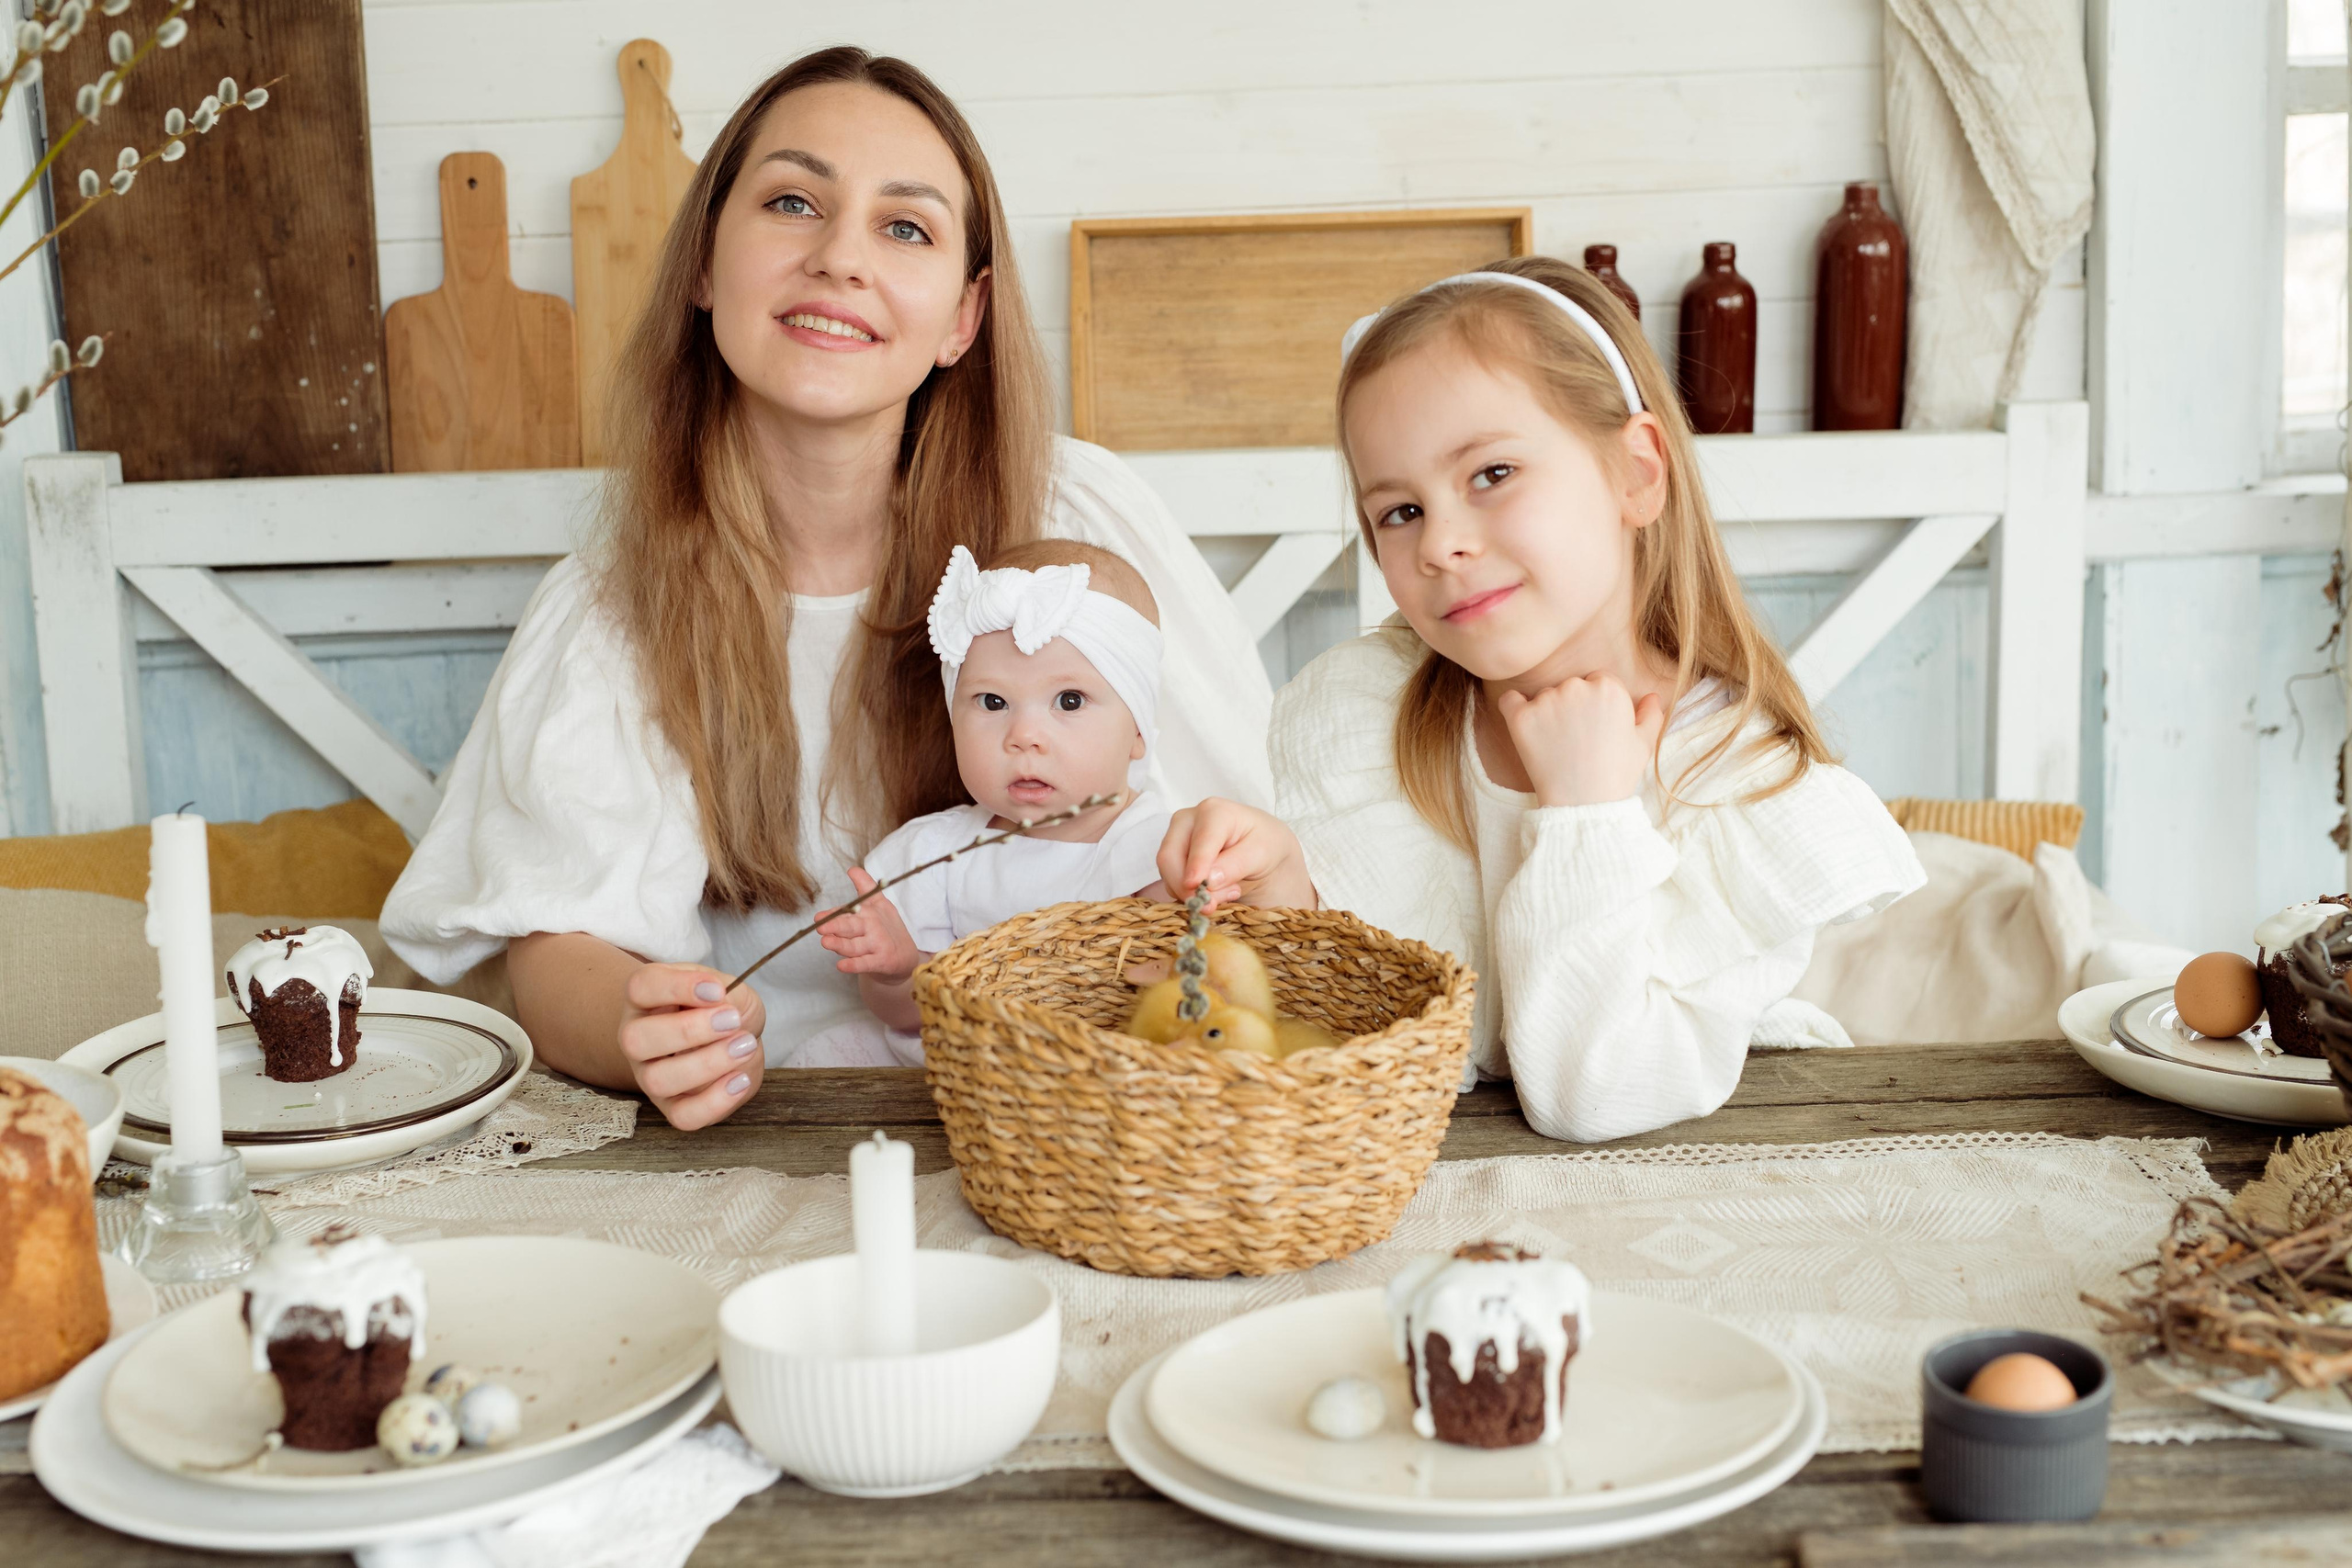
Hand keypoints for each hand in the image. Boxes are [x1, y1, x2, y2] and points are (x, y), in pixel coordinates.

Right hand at [618, 962, 766, 1130]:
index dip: (678, 987)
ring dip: (707, 1064)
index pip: (640, 987)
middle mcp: (637, 1038)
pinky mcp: (673, 1106)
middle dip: (688, 1030)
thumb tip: (721, 1006)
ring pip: (658, 1080)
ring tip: (744, 1046)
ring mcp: (650, 1076)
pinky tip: (740, 1079)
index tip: (717, 990)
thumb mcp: (729, 987)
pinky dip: (715, 1101)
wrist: (732, 1036)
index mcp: (645, 998)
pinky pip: (683, 1116)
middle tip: (732, 1020)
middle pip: (635, 1039)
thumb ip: (727, 992)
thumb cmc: (723, 1007)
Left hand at [816, 869, 922, 981]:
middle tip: (821, 926)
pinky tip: (841, 966)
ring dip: (841, 945)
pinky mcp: (882, 961)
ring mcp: (878, 945)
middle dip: (836, 926)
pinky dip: (854, 965)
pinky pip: (865, 964)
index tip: (818, 917)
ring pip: (855, 946)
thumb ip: (865, 887)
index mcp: (870, 912)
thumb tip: (852, 869)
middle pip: (851, 926)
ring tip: (826, 943)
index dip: (833, 914)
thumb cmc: (888, 929)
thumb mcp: (880, 904)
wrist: (905, 956)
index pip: (849, 911)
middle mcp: (873, 927)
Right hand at [1158, 798, 1317, 912]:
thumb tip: (1208, 880)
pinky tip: (1216, 891)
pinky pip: (1169, 880)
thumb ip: (1236, 865)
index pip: (1198, 842)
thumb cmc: (1265, 844)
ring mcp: (1177, 837)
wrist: (1263, 849)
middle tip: (1212, 905)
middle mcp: (1188, 820)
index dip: (1196, 866)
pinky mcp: (1173, 856)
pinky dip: (1188, 893)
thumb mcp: (1262, 854)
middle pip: (1169, 857)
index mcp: (1214, 811)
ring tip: (1227, 893)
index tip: (1196, 887)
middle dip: (1187, 886)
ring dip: (1190, 893)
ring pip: (1167, 872)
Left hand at [1494, 674, 1666, 807]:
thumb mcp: (1643, 745)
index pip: (1599, 680)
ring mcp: (1547, 701)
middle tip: (1577, 739)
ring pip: (1544, 696)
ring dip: (1548, 713)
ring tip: (1558, 746)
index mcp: (1609, 688)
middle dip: (1573, 706)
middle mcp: (1577, 687)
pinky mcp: (1521, 717)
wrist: (1583, 804)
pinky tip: (1525, 727)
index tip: (1595, 727)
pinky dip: (1514, 708)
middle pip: (1571, 686)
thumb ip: (1650, 715)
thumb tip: (1652, 696)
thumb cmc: (1616, 775)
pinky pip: (1510, 701)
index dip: (1597, 704)